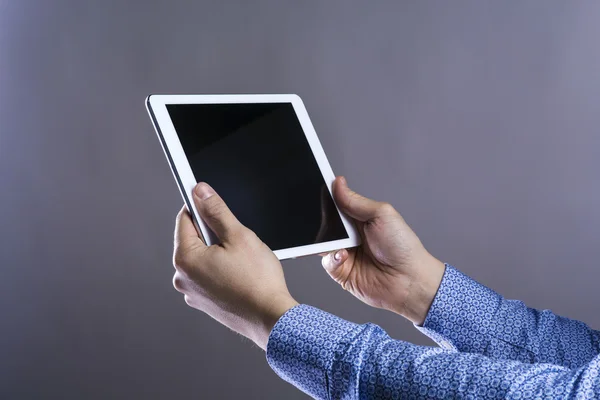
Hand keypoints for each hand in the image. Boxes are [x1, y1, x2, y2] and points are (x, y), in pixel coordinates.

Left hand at [172, 182, 297, 349]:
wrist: (271, 318)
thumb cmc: (258, 280)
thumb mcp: (239, 236)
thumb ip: (216, 211)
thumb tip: (200, 192)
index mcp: (185, 259)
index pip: (184, 219)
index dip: (200, 206)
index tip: (212, 200)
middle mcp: (182, 278)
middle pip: (193, 240)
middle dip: (213, 233)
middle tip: (237, 238)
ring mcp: (193, 293)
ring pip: (203, 259)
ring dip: (218, 252)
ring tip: (242, 260)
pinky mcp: (204, 303)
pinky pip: (208, 276)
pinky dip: (221, 270)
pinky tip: (241, 274)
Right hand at [321, 177, 444, 324]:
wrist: (409, 280)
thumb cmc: (404, 248)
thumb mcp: (381, 215)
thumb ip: (355, 201)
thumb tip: (338, 184)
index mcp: (360, 218)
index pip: (337, 203)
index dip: (327, 196)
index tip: (315, 186)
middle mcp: (350, 234)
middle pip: (325, 222)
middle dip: (320, 219)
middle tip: (323, 217)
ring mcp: (345, 253)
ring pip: (322, 242)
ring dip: (326, 239)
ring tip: (339, 240)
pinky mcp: (341, 271)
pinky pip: (326, 262)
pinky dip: (332, 257)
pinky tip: (344, 256)